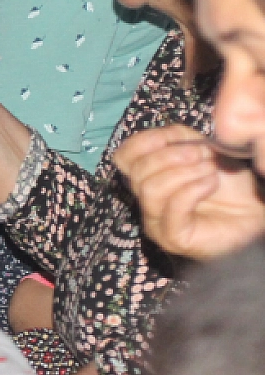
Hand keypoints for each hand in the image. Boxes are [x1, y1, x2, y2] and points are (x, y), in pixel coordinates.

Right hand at [115, 124, 264, 258]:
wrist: (256, 212)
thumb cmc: (230, 184)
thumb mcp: (203, 150)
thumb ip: (179, 137)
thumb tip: (166, 135)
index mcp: (147, 178)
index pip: (123, 158)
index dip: (144, 142)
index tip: (174, 136)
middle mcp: (146, 201)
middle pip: (136, 171)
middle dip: (171, 156)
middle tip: (202, 153)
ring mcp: (156, 223)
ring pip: (150, 189)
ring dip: (183, 172)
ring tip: (210, 170)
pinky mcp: (173, 238)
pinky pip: (172, 208)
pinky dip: (193, 189)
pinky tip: (211, 184)